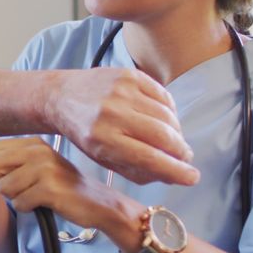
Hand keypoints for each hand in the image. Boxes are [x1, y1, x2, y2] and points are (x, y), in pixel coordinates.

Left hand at [0, 137, 106, 227]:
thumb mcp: (36, 169)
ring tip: (35, 195)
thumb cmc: (62, 188)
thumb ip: (9, 164)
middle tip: (17, 189)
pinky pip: (19, 203)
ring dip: (15, 198)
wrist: (98, 204)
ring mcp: (44, 168)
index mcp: (32, 143)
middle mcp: (37, 150)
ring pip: (4, 187)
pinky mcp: (49, 188)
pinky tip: (43, 203)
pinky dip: (26, 208)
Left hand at [47, 68, 198, 184]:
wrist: (61, 97)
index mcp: (102, 140)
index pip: (150, 158)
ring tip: (172, 140)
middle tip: (184, 157)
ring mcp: (121, 91)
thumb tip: (175, 175)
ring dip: (176, 132)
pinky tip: (163, 119)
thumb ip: (138, 170)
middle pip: (163, 136)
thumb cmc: (85, 133)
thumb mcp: (104, 159)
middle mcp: (111, 114)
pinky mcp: (128, 75)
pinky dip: (169, 111)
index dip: (176, 170)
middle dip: (180, 151)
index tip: (192, 177)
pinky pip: (163, 96)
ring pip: (166, 115)